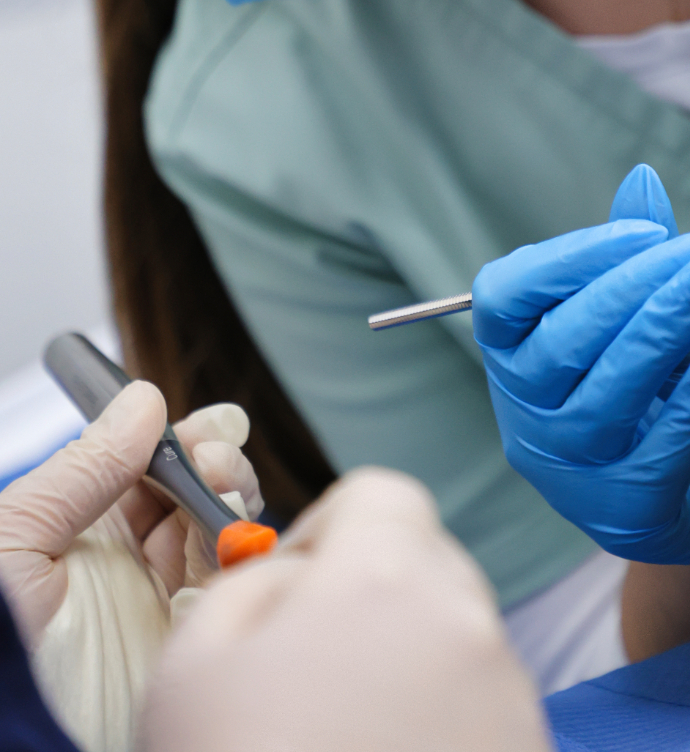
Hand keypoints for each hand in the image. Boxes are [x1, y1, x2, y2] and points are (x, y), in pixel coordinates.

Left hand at [0, 381, 261, 751]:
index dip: (186, 440)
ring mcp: (155, 606)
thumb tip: (142, 400)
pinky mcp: (180, 650)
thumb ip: (83, 469)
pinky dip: (236, 559)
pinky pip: (225, 594)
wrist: (1, 736)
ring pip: (217, 537)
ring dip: (231, 501)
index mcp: (80, 528)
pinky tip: (226, 540)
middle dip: (217, 465)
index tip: (216, 423)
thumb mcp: (15, 536)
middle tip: (216, 460)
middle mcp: (124, 563)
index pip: (147, 469)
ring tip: (224, 492)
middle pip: (194, 496)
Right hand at [140, 468, 550, 751]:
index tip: (289, 594)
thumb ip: (252, 582)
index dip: (325, 529)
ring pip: (456, 640)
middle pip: (426, 563)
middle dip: (369, 598)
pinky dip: (440, 727)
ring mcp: (513, 701)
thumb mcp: (193, 668)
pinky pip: (483, 710)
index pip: (381, 494)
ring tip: (345, 741)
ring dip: (406, 666)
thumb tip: (298, 569)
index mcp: (389, 577)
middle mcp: (469, 624)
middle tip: (307, 677)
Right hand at [473, 165, 689, 585]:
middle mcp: (525, 417)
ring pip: (604, 396)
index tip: (644, 232)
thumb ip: (634, 251)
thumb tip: (643, 181)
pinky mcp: (626, 514)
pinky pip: (656, 449)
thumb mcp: (640, 307)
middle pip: (560, 344)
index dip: (568, 259)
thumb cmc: (666, 375)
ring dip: (663, 332)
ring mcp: (570, 472)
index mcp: (512, 354)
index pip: (504, 299)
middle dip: (634, 287)